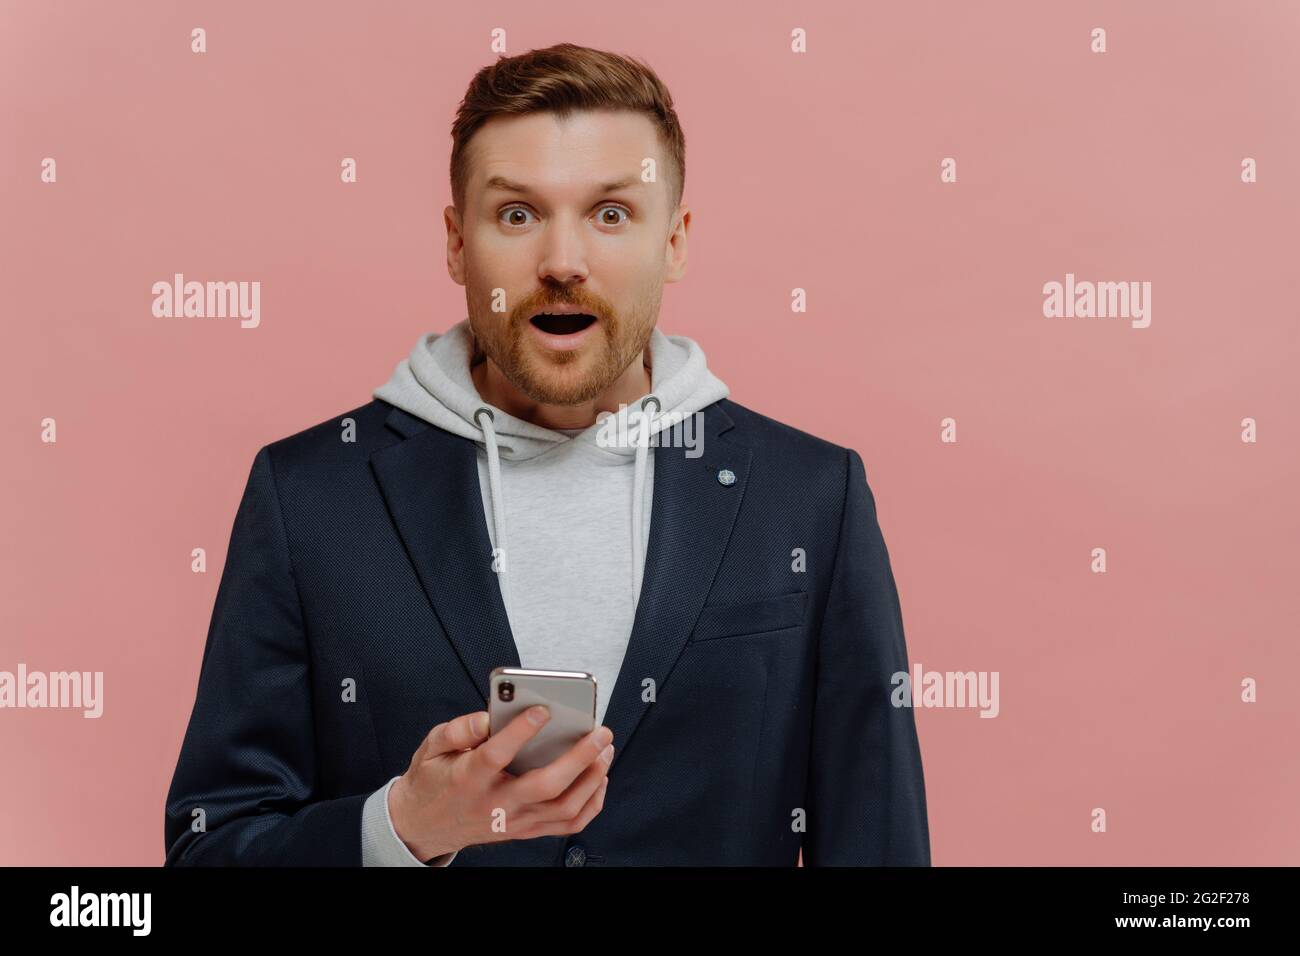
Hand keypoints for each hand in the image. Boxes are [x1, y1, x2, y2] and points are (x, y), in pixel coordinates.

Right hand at [387, 706, 613, 861]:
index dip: (520, 731)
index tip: (542, 709)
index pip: (497, 755)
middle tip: (600, 732)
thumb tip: (487, 716)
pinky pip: (569, 823)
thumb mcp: (432, 748)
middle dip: (579, 758)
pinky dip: (592, 803)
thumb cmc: (434, 780)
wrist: (426, 826)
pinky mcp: (527, 830)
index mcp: (469, 778)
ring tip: (605, 749)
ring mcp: (515, 821)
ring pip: (564, 808)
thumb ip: (458, 729)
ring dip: (592, 778)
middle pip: (545, 786)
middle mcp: (496, 804)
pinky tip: (600, 778)